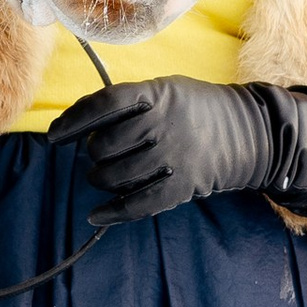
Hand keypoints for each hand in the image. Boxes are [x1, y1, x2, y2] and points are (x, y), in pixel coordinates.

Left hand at [45, 76, 288, 223]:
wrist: (251, 132)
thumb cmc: (197, 109)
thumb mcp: (167, 90)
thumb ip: (129, 103)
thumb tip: (82, 122)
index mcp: (156, 95)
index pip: (104, 104)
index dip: (74, 121)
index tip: (55, 136)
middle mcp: (163, 125)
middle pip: (103, 146)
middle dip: (94, 153)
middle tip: (102, 152)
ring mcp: (173, 157)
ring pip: (114, 177)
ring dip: (101, 180)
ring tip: (107, 175)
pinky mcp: (182, 186)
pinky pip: (137, 205)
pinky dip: (112, 213)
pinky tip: (96, 216)